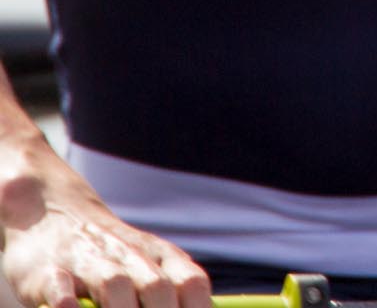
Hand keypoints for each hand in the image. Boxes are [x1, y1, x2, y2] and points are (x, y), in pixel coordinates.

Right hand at [0, 158, 208, 307]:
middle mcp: (129, 257)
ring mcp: (90, 262)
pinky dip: (69, 307)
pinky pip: (61, 293)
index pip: (191, 282)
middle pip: (157, 288)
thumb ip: (174, 289)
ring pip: (115, 285)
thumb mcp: (149, 263)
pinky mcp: (48, 274)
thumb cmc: (111, 255)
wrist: (53, 215)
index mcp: (160, 257)